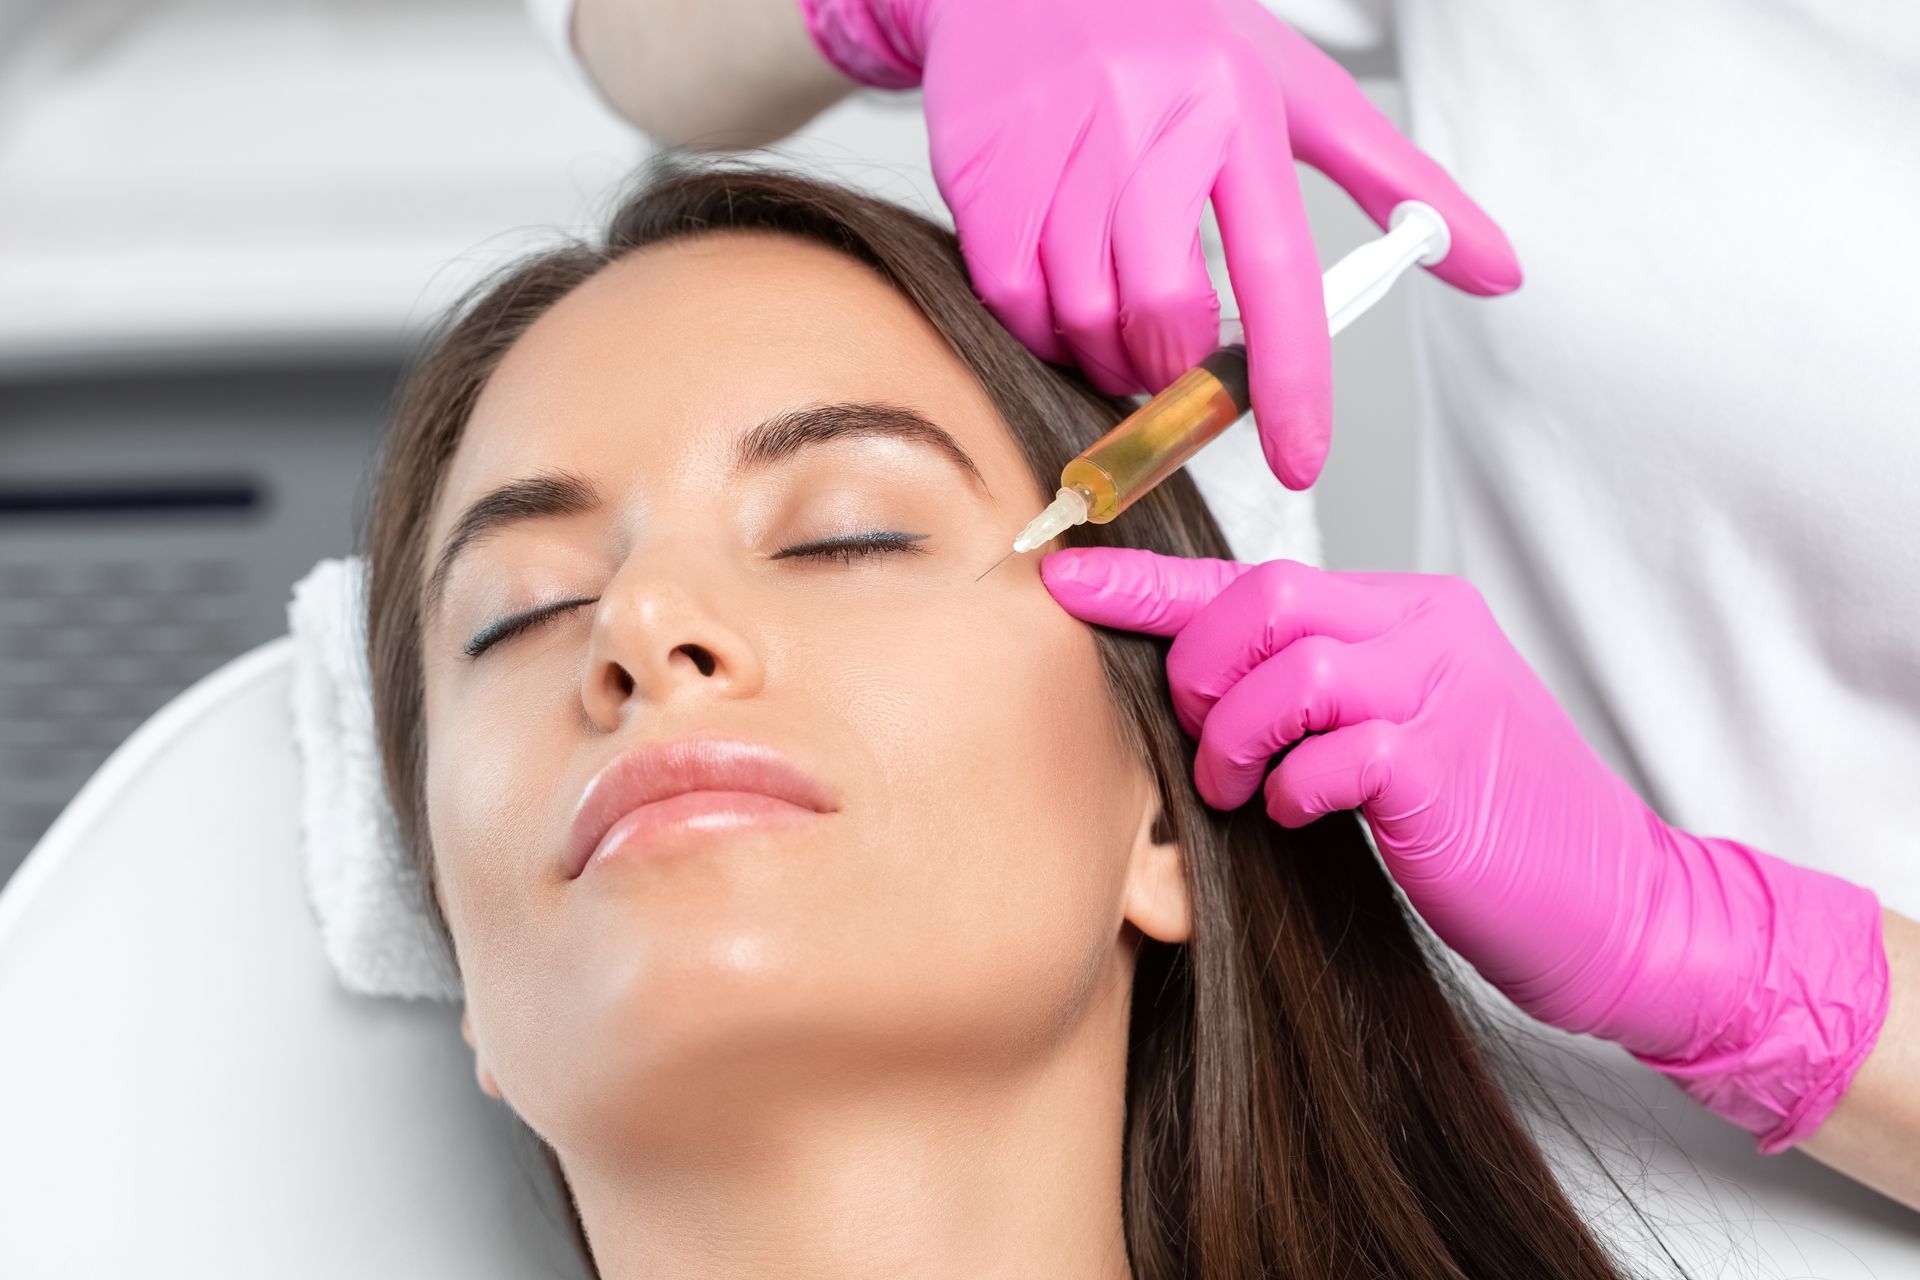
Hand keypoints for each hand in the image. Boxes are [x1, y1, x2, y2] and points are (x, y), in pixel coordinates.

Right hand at [797, 0, 1520, 487]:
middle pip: (1165, 315)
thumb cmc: (1175, 42)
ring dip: (1108, 356)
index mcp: (1237, 108)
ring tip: (1124, 327)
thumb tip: (1499, 269)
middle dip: (1175, 372)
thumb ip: (1397, 183)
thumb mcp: (1296, 89)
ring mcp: (1059, 149)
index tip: (1301, 459)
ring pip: (1084, 319)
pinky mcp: (986, 173)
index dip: (1292, 383)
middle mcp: (1148, 123)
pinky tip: (1062, 294)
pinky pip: (1012, 299)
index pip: (1278, 274)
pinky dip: (1043, 325)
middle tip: (1179, 365)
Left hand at [1043, 547, 1889, 1152]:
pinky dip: (1294, 790)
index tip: (1062, 579)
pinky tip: (1306, 817)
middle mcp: (1424, 629)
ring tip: (1244, 790)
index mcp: (1405, 612)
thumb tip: (1194, 692)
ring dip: (1233, 739)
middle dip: (1196, 672)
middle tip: (1207, 743)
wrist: (1620, 905)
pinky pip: (1330, 750)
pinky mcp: (1445, 765)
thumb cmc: (1489, 829)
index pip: (1252, 576)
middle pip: (1260, 598)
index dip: (1145, 582)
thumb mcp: (1394, 734)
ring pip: (1285, 665)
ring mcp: (1442, 690)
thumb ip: (1313, 697)